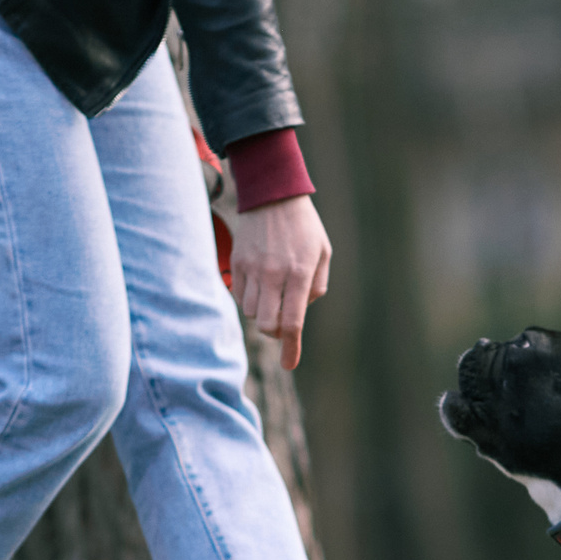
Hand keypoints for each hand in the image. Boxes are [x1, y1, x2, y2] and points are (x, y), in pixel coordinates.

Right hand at [229, 194, 331, 369]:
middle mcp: (273, 274)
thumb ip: (317, 286)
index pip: (292, 321)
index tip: (289, 364)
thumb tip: (302, 311)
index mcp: (299, 273)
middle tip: (283, 323)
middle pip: (267, 325)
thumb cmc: (304, 226)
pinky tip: (260, 284)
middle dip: (276, 332)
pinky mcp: (237, 263)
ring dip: (263, 313)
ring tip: (273, 294)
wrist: (272, 195)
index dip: (291, 348)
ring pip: (252, 313)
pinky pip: (239, 296)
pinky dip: (250, 299)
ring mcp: (252, 268)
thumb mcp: (323, 253)